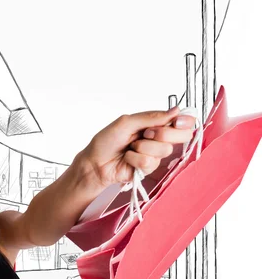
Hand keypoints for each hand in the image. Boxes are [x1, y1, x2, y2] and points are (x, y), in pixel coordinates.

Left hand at [79, 106, 196, 187]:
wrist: (95, 163)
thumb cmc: (106, 142)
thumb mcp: (126, 122)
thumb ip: (151, 117)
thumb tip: (175, 110)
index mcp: (154, 123)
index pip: (181, 121)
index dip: (185, 121)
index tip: (177, 121)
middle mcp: (158, 138)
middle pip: (182, 135)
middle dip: (163, 134)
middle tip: (145, 134)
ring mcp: (154, 154)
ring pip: (164, 150)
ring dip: (143, 147)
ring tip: (130, 148)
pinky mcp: (149, 168)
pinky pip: (151, 162)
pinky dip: (136, 159)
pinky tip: (128, 158)